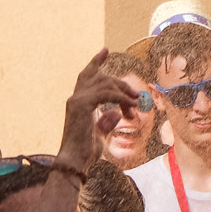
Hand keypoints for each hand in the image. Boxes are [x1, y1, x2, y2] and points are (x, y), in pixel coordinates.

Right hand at [58, 48, 139, 170]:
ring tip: (135, 103)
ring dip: (124, 92)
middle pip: (100, 77)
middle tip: (136, 94)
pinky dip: (121, 98)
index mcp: (77, 102)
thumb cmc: (85, 153)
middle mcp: (75, 98)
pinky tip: (131, 105)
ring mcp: (77, 100)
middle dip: (120, 83)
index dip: (96, 62)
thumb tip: (116, 113)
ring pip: (105, 83)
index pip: (86, 75)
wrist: (74, 161)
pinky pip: (106, 94)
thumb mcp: (100, 135)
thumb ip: (107, 122)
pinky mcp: (82, 105)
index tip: (105, 50)